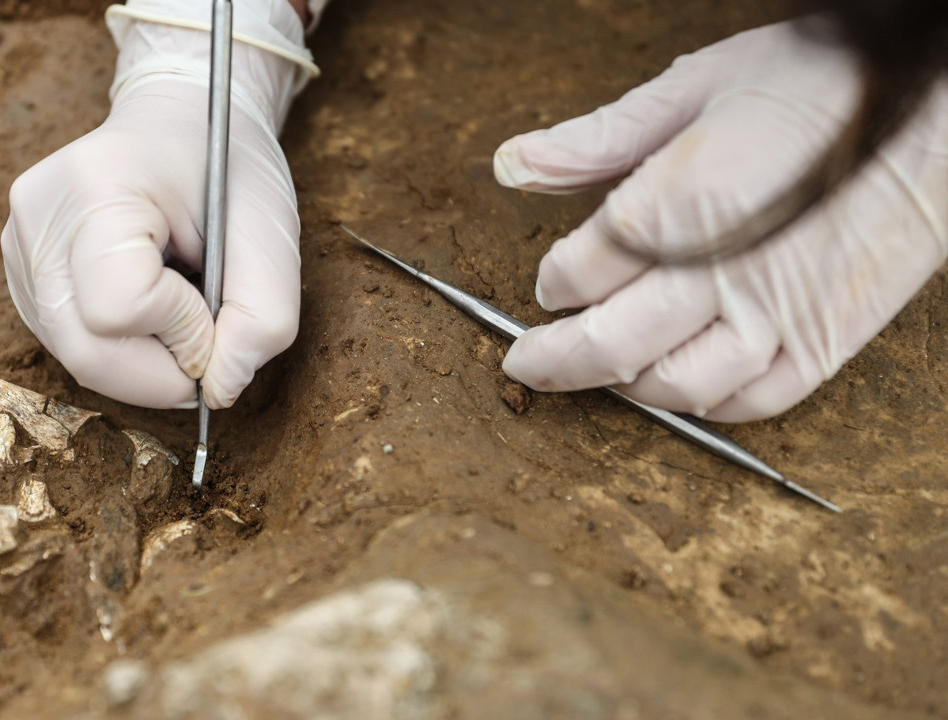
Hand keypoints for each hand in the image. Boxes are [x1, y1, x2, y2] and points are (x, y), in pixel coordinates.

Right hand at [1, 20, 301, 409]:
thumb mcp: (271, 230)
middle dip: (162, 371)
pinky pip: (71, 346)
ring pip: (77, 359)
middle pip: (87, 352)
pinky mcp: (21, 275)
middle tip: (206, 336)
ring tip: (177, 303)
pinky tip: (147, 305)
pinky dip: (122, 348)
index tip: (214, 301)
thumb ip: (265, 318)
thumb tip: (220, 390)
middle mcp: (37, 218)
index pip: (120, 307)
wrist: (178, 119)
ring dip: (145, 360)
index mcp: (95, 186)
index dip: (182, 329)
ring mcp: (18, 248)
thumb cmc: (225, 167)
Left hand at [493, 21, 947, 421]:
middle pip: (608, 345)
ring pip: (672, 386)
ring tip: (598, 371)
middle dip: (552, 359)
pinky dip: (701, 404)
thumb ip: (598, 138)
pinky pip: (749, 402)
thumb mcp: (697, 85)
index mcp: (681, 203)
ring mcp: (778, 316)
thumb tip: (515, 163)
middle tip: (525, 361)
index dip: (551, 281)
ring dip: (621, 386)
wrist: (940, 106)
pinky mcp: (827, 342)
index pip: (577, 272)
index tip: (550, 281)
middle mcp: (723, 272)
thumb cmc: (825, 84)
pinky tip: (678, 383)